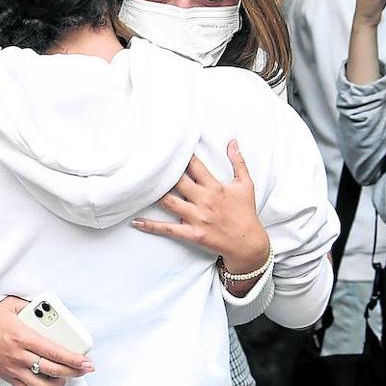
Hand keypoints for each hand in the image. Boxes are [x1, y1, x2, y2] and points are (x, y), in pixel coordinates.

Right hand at [0, 296, 93, 385]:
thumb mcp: (10, 304)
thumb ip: (30, 306)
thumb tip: (48, 310)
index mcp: (22, 336)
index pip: (54, 352)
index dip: (73, 359)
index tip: (87, 362)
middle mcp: (19, 355)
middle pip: (52, 370)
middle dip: (73, 372)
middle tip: (84, 370)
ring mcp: (12, 368)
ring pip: (42, 385)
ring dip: (59, 383)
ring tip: (67, 377)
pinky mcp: (7, 376)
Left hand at [133, 140, 269, 274]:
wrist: (249, 244)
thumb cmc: (246, 212)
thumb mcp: (246, 185)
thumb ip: (238, 162)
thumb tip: (232, 142)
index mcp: (215, 187)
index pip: (194, 166)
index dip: (181, 155)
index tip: (167, 147)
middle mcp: (204, 200)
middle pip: (177, 181)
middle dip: (163, 172)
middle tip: (147, 163)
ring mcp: (197, 217)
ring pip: (169, 202)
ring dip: (154, 194)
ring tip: (137, 187)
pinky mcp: (192, 233)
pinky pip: (168, 229)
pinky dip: (151, 226)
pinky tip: (136, 222)